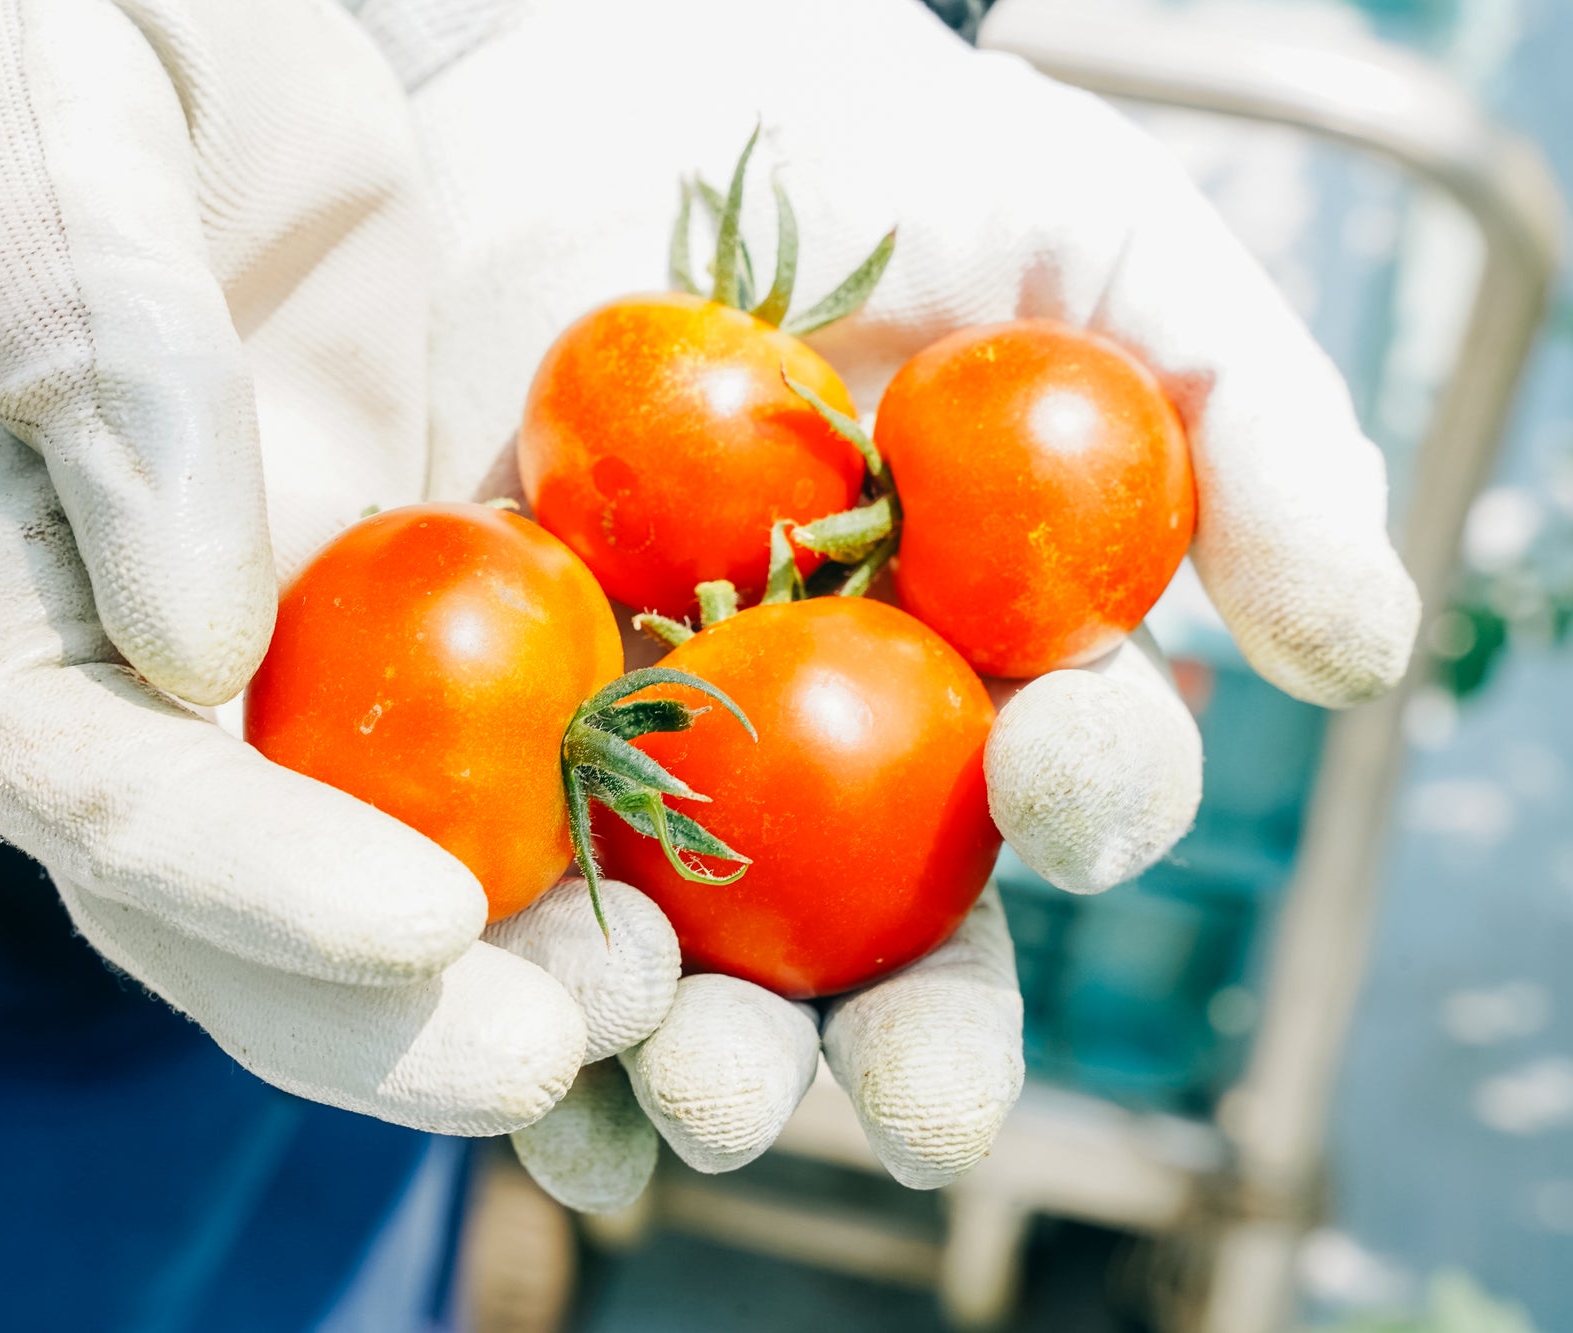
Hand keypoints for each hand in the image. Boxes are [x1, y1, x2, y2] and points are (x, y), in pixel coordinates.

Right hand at [0, 0, 608, 1134]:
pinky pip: (488, 753)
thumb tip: (196, 639)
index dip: (249, 880)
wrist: (115, 19)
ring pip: (372, 864)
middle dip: (385, 1008)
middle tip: (559, 1057)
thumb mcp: (34, 163)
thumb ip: (98, 368)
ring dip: (501, 964)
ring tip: (656, 1015)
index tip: (421, 924)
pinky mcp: (409, 597)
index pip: (100, 789)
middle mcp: (143, 668)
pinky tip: (702, 895)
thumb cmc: (17, 56)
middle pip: (238, 901)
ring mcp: (281, 651)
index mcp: (10, 594)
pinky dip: (583, 836)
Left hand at [398, 0, 1417, 1202]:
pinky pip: (499, 893)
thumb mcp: (1101, 254)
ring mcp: (654, 764)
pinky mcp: (491, 741)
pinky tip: (500, 1049)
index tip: (1058, 773)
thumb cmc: (882, 153)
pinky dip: (498, 982)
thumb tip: (1358, 649)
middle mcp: (834, 763)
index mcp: (995, 678)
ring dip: (694, 1057)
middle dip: (902, 1041)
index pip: (1068, 795)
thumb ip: (1249, 437)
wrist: (605, 90)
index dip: (1088, 803)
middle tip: (902, 1093)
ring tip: (680, 1082)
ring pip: (694, 969)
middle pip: (888, 953)